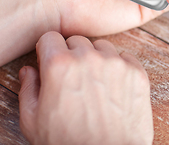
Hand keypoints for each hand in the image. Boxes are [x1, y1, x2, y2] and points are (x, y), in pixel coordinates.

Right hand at [18, 32, 152, 144]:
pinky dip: (119, 67)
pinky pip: (126, 58)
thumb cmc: (68, 143)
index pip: (51, 38)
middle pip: (77, 41)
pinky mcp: (137, 73)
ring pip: (103, 47)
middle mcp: (90, 58)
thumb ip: (29, 89)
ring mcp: (116, 64)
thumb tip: (30, 71)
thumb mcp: (33, 120)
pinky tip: (113, 87)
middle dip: (72, 55)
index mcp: (60, 65)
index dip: (48, 51)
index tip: (51, 61)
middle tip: (73, 77)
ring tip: (95, 83)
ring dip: (97, 59)